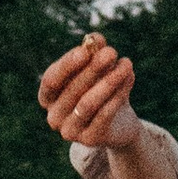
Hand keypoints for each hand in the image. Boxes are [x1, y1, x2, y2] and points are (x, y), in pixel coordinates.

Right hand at [37, 34, 141, 150]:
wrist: (119, 121)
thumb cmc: (101, 86)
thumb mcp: (98, 66)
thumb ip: (94, 51)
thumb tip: (95, 38)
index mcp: (48, 96)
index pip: (51, 80)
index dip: (67, 65)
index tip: (85, 50)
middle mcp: (54, 116)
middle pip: (72, 90)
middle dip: (93, 69)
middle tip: (112, 52)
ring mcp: (70, 131)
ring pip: (87, 104)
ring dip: (108, 82)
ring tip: (127, 64)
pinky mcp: (89, 140)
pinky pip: (103, 116)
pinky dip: (117, 95)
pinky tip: (129, 78)